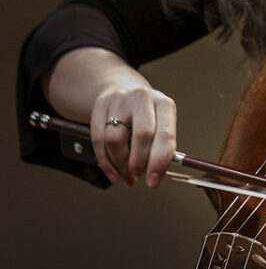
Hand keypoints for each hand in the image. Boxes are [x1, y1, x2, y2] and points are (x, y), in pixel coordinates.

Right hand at [89, 73, 175, 187]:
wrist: (122, 88)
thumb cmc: (146, 113)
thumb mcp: (160, 123)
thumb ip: (161, 147)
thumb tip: (157, 174)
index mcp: (164, 104)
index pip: (165, 134)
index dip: (159, 161)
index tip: (154, 180)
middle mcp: (143, 98)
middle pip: (142, 135)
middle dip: (139, 163)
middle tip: (138, 176)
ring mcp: (120, 100)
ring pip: (115, 139)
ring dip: (120, 164)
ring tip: (126, 175)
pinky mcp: (100, 106)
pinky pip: (98, 140)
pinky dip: (105, 162)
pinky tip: (113, 172)